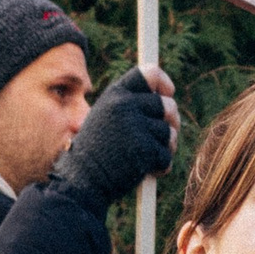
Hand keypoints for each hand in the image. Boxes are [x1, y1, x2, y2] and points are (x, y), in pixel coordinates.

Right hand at [51, 64, 179, 210]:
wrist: (83, 179)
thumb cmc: (96, 152)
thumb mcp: (105, 119)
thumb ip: (129, 107)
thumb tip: (167, 102)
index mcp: (115, 94)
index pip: (149, 74)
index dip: (163, 82)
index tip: (169, 93)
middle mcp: (125, 105)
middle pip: (168, 105)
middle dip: (172, 122)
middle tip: (165, 136)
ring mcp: (135, 126)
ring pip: (169, 133)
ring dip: (165, 147)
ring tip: (147, 157)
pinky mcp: (144, 148)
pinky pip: (166, 155)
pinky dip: (162, 166)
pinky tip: (149, 171)